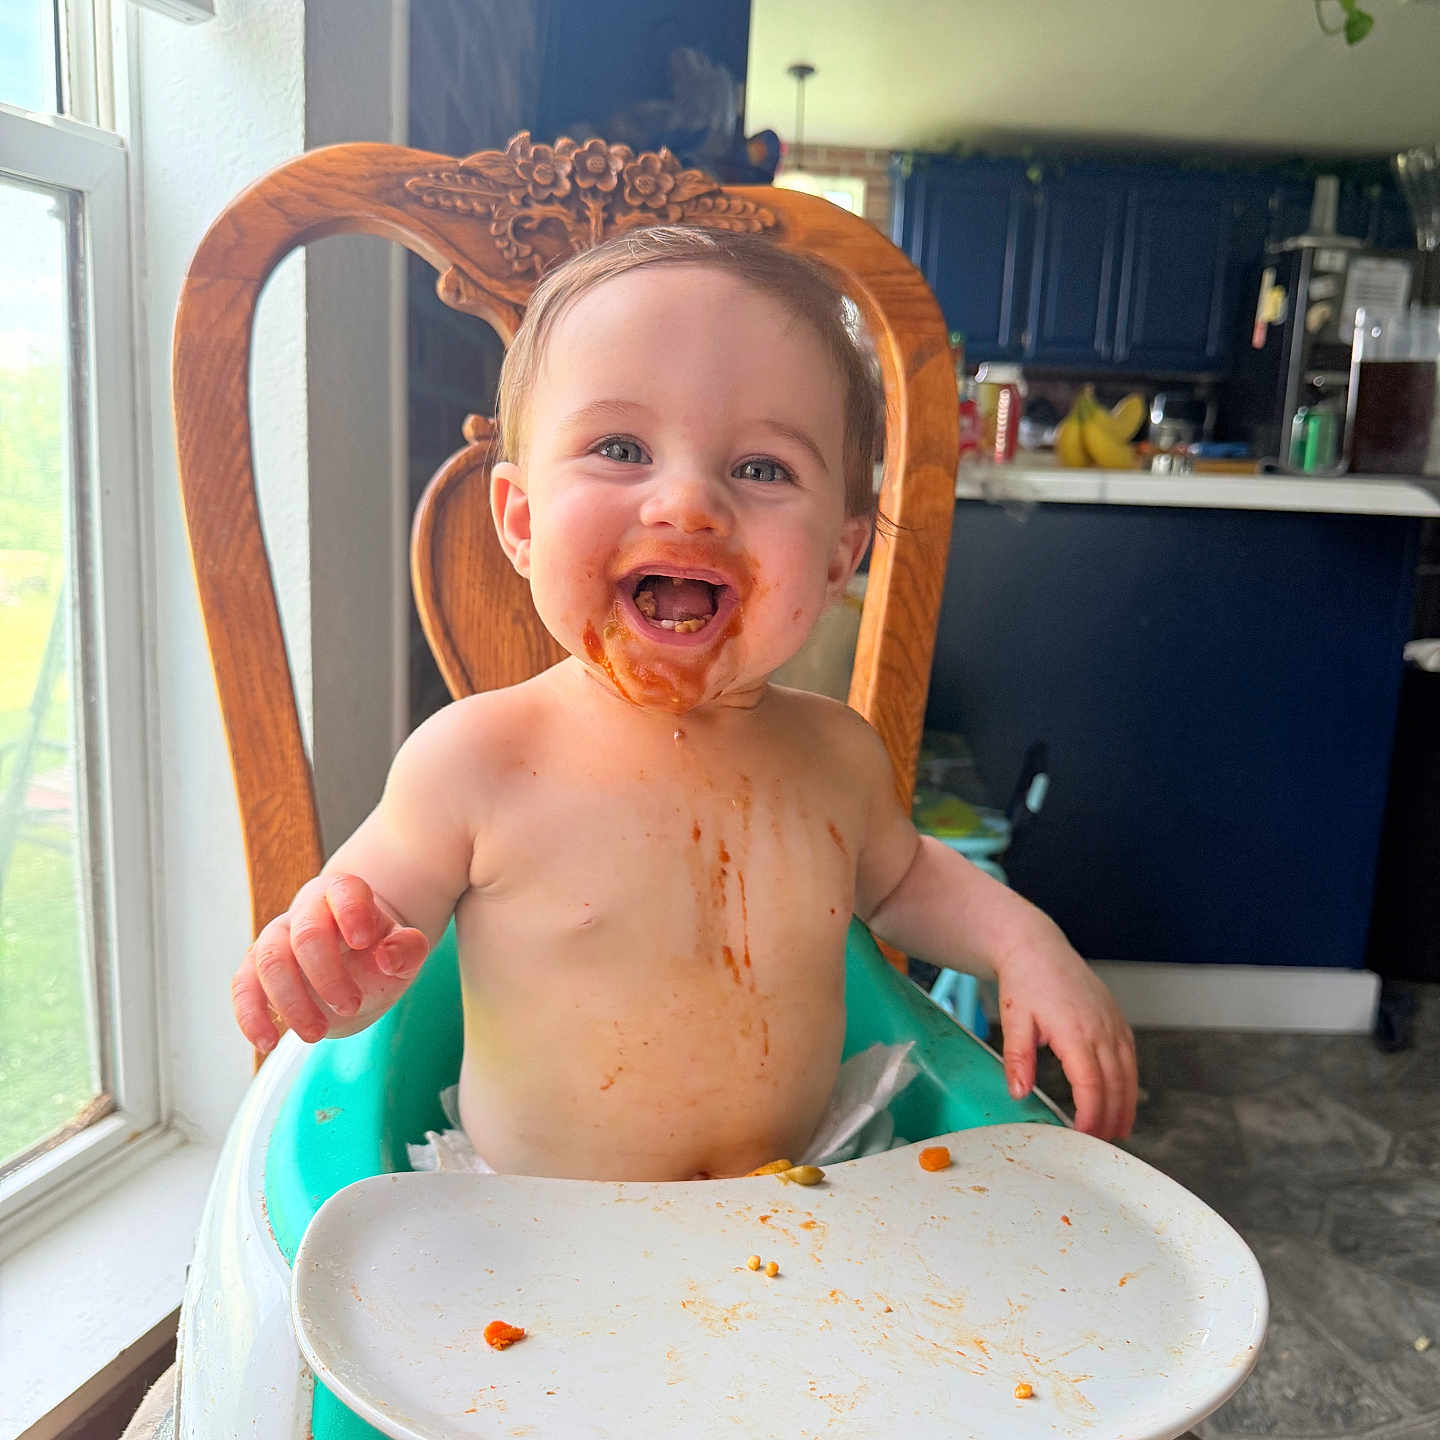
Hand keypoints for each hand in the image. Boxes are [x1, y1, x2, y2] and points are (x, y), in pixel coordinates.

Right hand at [232, 873, 429, 1053]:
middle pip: (305, 933)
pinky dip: (251, 1016)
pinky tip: (268, 1042)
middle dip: (326, 974)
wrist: (353, 968)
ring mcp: (276, 940)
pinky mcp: (255, 971)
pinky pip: (243, 988)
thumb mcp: (405, 951)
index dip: (351, 912)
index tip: (364, 941)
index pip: (343, 891)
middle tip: (352, 1006)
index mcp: (344, 896)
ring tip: (316, 1034)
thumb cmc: (378, 953)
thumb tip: (388, 958)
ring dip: (291, 1001)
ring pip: (269, 960)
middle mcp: (305, 912)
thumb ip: (407, 949)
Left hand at [992, 919, 1136, 1139]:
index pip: (1091, 1084)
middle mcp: (1101, 1028)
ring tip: (1117, 1132)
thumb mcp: (1014, 1020)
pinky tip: (1122, 1099)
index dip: (1091, 1114)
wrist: (1037, 947)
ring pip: (1128, 1073)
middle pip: (1115, 1084)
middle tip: (1099, 1146)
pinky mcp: (1117, 1019)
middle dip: (1109, 1118)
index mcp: (1075, 1031)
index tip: (1083, 1136)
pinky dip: (1129, 1083)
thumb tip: (1019, 1093)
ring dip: (1125, 1105)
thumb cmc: (1024, 981)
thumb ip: (1017, 1059)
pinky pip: (1129, 1057)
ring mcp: (1113, 1023)